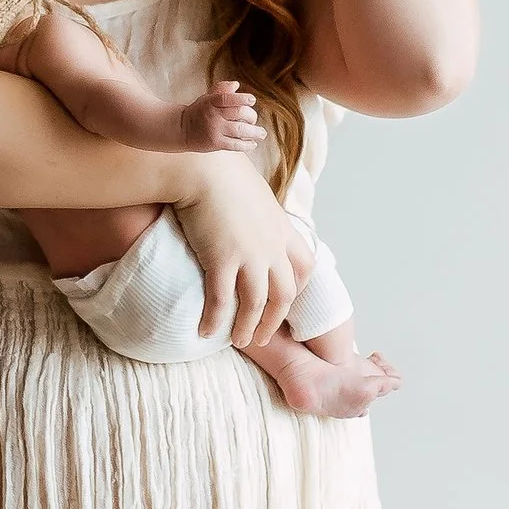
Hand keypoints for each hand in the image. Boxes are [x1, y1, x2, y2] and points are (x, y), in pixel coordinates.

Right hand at [167, 153, 303, 345]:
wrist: (204, 167)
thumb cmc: (223, 173)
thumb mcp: (255, 195)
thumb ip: (259, 215)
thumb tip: (251, 220)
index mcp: (283, 230)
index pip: (305, 267)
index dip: (297, 287)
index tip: (284, 301)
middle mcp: (272, 247)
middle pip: (284, 295)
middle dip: (274, 320)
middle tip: (261, 336)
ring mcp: (250, 256)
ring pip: (256, 305)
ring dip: (247, 327)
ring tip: (238, 341)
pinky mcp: (222, 260)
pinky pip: (221, 301)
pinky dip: (215, 319)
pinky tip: (205, 331)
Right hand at [179, 81, 264, 156]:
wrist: (182, 129)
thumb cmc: (199, 112)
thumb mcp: (207, 98)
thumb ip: (221, 90)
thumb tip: (236, 85)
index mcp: (211, 101)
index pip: (228, 97)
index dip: (242, 98)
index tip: (252, 100)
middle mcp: (214, 114)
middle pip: (239, 113)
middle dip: (251, 116)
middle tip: (253, 120)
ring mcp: (215, 129)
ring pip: (240, 129)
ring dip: (255, 132)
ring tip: (262, 134)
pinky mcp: (215, 143)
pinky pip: (235, 144)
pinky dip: (247, 144)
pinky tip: (253, 144)